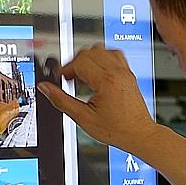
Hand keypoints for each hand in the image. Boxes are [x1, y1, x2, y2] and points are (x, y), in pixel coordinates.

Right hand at [38, 46, 159, 155]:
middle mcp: (118, 73)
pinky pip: (115, 55)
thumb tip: (46, 88)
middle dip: (74, 62)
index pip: (80, 62)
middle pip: (89, 52)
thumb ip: (62, 101)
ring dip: (88, 58)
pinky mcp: (129, 75)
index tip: (60, 78)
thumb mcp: (84, 118)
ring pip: (102, 50)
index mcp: (106, 81)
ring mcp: (125, 72)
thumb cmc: (118, 130)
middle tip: (68, 77)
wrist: (139, 134)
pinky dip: (102, 58)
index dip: (65, 69)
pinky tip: (97, 71)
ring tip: (82, 74)